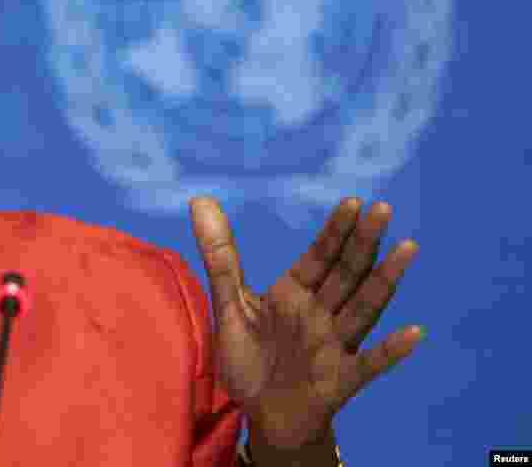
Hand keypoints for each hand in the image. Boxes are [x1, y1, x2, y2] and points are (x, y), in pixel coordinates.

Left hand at [189, 196, 422, 449]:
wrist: (262, 416)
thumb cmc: (250, 358)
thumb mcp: (229, 303)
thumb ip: (219, 255)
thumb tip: (199, 199)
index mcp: (295, 293)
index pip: (319, 256)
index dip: (335, 231)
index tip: (352, 202)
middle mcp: (321, 313)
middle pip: (346, 272)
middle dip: (363, 241)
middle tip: (383, 208)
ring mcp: (335, 345)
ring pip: (364, 307)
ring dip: (385, 279)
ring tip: (408, 247)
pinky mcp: (341, 379)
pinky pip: (370, 364)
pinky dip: (391, 350)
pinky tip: (414, 332)